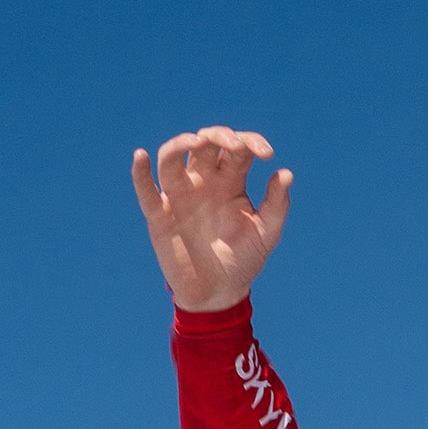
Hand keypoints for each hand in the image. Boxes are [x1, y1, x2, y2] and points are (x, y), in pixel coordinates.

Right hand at [131, 127, 292, 310]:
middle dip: (220, 136)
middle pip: (206, 143)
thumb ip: (277, 204)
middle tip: (235, 145)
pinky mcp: (159, 213)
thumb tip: (286, 173)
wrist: (220, 292)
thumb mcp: (266, 233)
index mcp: (231, 181)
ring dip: (181, 144)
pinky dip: (140, 172)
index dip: (250, 142)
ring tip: (197, 141)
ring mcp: (179, 194)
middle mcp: (203, 180)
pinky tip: (142, 157)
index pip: (238, 149)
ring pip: (172, 156)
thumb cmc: (244, 259)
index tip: (267, 154)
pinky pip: (145, 189)